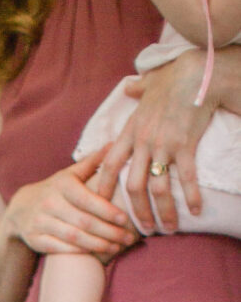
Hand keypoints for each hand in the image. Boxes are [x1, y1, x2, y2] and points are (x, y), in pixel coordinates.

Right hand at [4, 153, 135, 259]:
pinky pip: (60, 248)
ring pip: (73, 237)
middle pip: (84, 221)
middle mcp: (49, 203)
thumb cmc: (55, 189)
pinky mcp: (34, 239)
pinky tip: (97, 254)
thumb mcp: (70, 174)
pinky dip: (80, 252)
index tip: (126, 220)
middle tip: (128, 237)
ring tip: (117, 247)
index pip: (88, 200)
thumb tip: (115, 143)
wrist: (21, 208)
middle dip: (108, 231)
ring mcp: (40, 222)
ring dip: (98, 244)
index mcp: (62, 185)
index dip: (108, 211)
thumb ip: (92, 162)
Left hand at [98, 51, 211, 230]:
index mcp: (131, 130)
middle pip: (133, 186)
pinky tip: (195, 210)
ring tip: (168, 228)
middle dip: (136, 212)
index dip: (105, 189)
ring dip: (163, 212)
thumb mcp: (150, 83)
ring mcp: (163, 145)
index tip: (104, 207)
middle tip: (141, 230)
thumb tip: (130, 87)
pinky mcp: (185, 145)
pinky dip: (190, 196)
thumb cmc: (175, 77)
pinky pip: (185, 177)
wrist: (198, 72)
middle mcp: (143, 141)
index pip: (110, 165)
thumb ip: (137, 90)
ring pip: (157, 188)